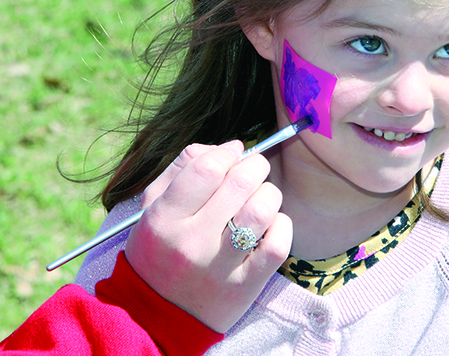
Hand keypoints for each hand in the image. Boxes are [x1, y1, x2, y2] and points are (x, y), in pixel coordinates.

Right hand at [124, 140, 291, 332]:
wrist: (156, 317)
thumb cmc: (159, 249)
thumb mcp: (151, 207)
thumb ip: (182, 168)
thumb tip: (229, 147)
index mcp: (163, 219)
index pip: (207, 167)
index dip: (228, 152)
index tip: (233, 154)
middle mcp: (191, 243)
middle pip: (241, 182)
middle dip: (255, 165)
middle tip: (252, 170)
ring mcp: (220, 267)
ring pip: (262, 210)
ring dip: (269, 194)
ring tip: (260, 198)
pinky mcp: (245, 287)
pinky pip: (278, 245)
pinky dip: (281, 226)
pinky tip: (269, 225)